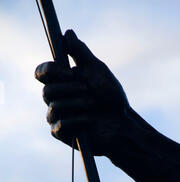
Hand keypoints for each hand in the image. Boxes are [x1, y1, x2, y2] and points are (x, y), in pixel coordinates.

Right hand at [35, 30, 129, 155]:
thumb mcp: (97, 70)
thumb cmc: (111, 98)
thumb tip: (67, 33)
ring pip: (54, 107)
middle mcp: (55, 99)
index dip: (49, 70)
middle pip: (47, 91)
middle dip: (70, 89)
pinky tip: (91, 120)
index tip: (68, 70)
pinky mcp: (61, 134)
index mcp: (61, 82)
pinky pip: (61, 124)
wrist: (122, 124)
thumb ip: (81, 53)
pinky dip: (78, 120)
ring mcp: (56, 117)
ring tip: (93, 104)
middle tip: (88, 90)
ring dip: (77, 103)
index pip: (41, 73)